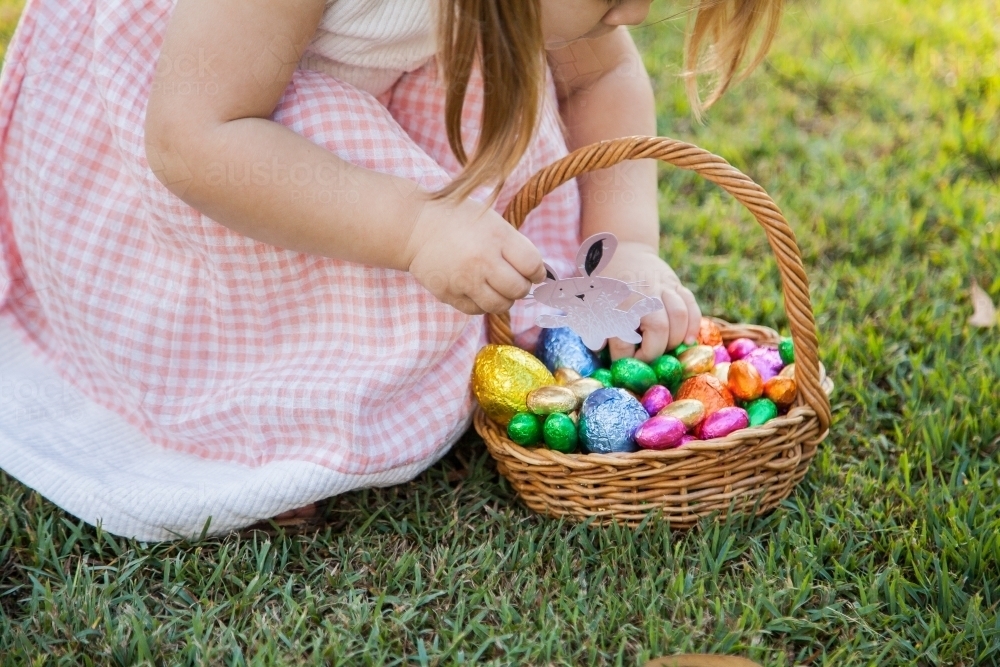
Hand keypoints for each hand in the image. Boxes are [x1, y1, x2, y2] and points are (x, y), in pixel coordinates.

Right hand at [404, 195, 545, 314]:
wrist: (416, 227)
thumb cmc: (458, 221)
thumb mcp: (491, 221)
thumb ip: (514, 245)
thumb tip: (537, 272)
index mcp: (498, 237)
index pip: (532, 265)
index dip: (538, 273)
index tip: (534, 273)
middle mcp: (483, 260)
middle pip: (519, 289)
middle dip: (522, 287)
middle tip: (515, 281)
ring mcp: (465, 280)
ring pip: (500, 305)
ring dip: (504, 299)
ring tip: (497, 287)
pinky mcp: (450, 294)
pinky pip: (477, 310)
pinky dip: (482, 304)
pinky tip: (478, 290)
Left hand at [601, 242, 700, 362]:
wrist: (621, 249)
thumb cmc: (604, 282)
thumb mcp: (590, 301)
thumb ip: (594, 325)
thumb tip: (600, 349)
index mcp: (617, 302)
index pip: (623, 339)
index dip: (624, 358)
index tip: (622, 363)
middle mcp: (642, 294)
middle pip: (659, 328)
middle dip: (655, 351)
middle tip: (648, 359)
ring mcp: (661, 287)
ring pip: (679, 315)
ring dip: (676, 339)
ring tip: (669, 350)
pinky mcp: (675, 284)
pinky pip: (691, 304)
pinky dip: (694, 324)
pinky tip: (690, 340)